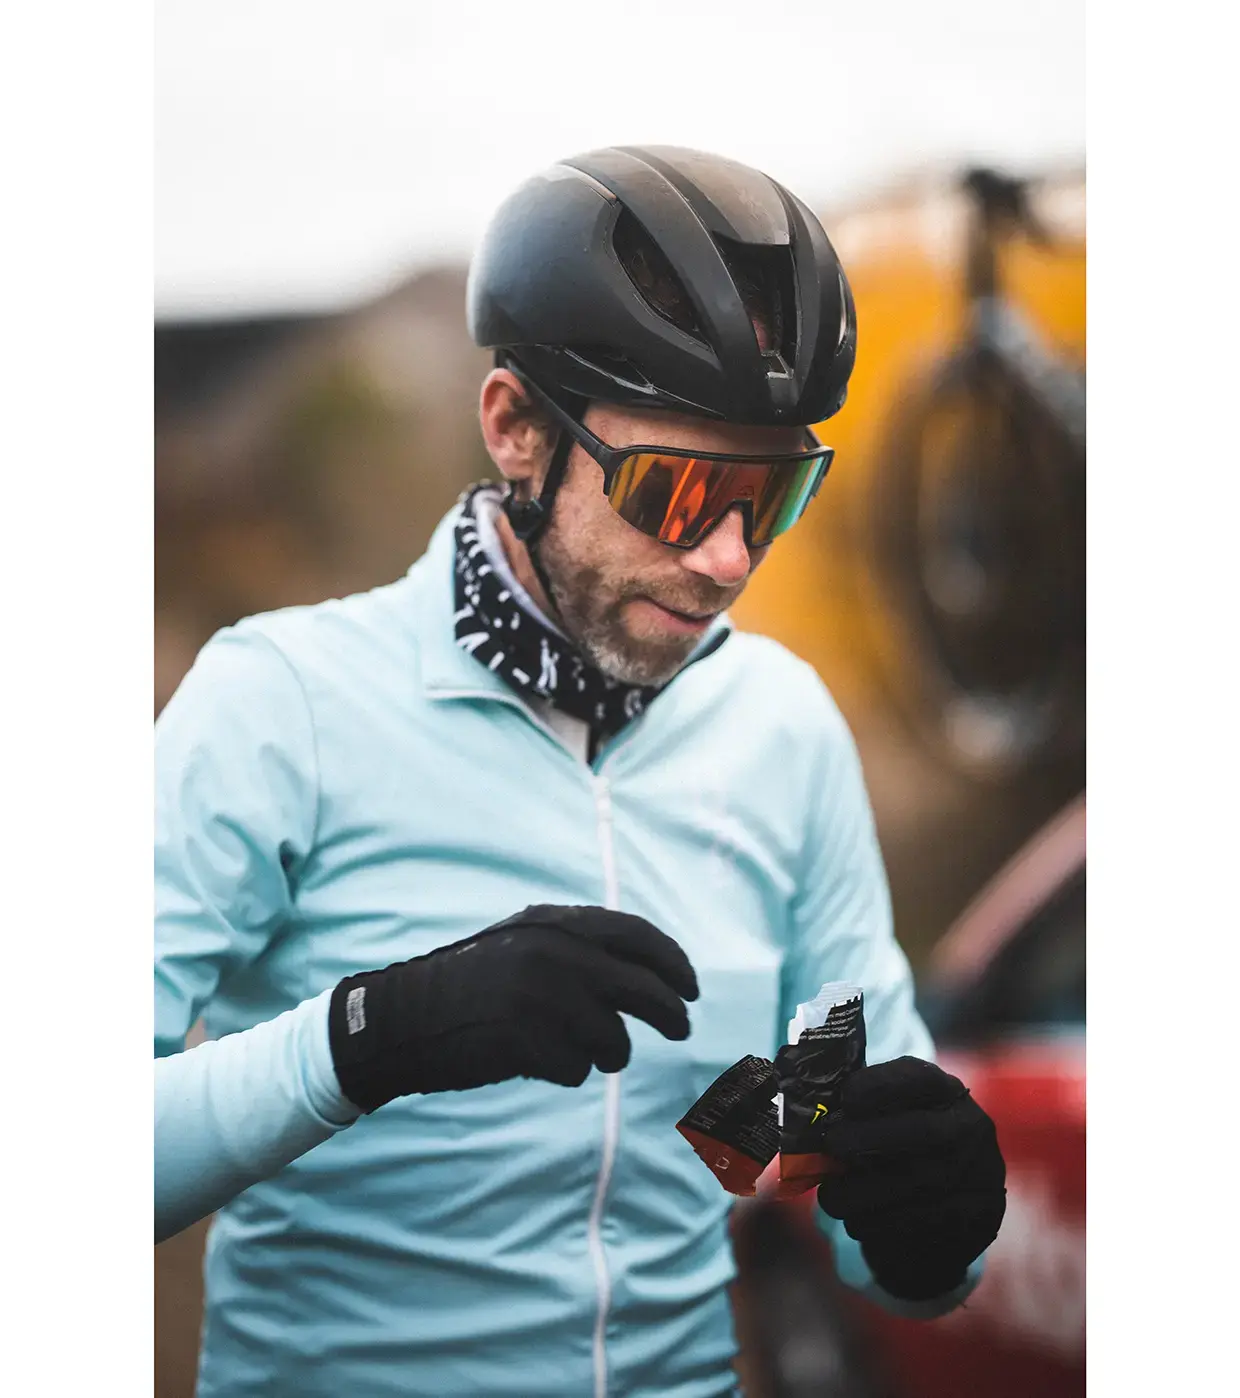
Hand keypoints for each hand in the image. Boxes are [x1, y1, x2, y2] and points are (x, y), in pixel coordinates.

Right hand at [328, 904, 698, 1111]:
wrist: (402, 1017)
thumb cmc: (470, 983)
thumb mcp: (522, 941)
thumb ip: (577, 944)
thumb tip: (648, 966)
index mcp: (554, 922)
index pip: (637, 936)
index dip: (673, 962)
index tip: (692, 987)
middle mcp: (554, 953)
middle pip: (644, 990)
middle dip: (672, 1014)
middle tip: (682, 1029)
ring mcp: (541, 997)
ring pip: (615, 1041)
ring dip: (606, 1054)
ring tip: (575, 1049)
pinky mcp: (526, 1042)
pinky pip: (576, 1069)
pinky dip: (566, 1070)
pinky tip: (535, 1059)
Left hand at [816, 1057, 1005, 1300]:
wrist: (954, 1201)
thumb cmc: (903, 1145)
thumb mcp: (891, 1116)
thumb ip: (857, 1109)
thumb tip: (800, 1109)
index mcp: (946, 1092)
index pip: (919, 1078)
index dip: (881, 1084)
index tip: (846, 1097)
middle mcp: (971, 1128)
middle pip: (923, 1132)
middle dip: (869, 1138)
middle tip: (830, 1146)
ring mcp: (979, 1174)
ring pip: (917, 1184)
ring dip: (863, 1194)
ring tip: (831, 1199)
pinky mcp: (977, 1219)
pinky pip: (923, 1224)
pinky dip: (880, 1226)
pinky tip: (858, 1224)